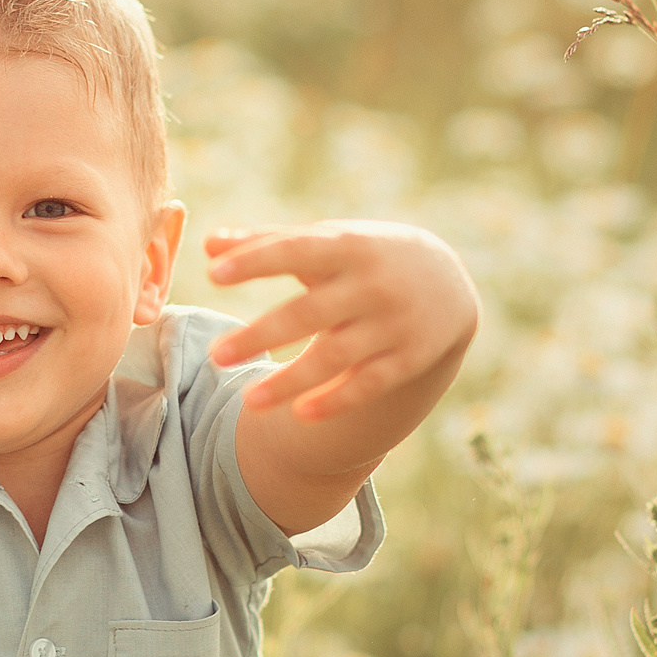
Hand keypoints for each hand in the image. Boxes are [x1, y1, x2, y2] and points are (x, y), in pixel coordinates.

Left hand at [205, 220, 478, 422]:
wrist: (448, 282)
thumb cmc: (365, 257)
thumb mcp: (328, 241)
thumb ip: (269, 242)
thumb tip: (209, 242)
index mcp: (346, 247)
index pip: (295, 251)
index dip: (256, 261)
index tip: (213, 274)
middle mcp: (370, 285)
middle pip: (309, 313)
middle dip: (262, 334)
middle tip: (216, 356)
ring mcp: (391, 323)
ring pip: (336, 357)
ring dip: (292, 381)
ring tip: (249, 402)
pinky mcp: (408, 358)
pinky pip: (369, 384)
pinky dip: (337, 400)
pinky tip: (300, 416)